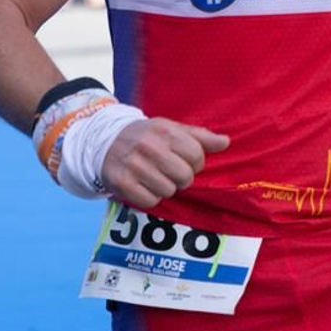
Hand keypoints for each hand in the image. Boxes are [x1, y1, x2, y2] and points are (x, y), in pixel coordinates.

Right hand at [99, 117, 228, 209]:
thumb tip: (226, 142)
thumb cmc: (147, 136)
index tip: (184, 160)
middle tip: (170, 172)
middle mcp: (148, 146)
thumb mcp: (171, 129)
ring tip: (155, 177)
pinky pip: (150, 201)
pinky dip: (150, 197)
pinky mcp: (122, 183)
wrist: (105, 142)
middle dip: (182, 178)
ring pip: (168, 191)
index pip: (197, 155)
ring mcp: (133, 165)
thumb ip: (200, 136)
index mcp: (164, 130)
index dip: (195, 163)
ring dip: (165, 188)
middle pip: (184, 176)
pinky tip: (143, 185)